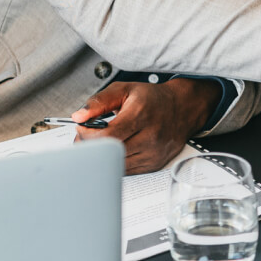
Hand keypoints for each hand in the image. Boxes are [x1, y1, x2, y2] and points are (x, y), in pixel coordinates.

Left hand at [71, 79, 219, 174]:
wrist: (181, 109)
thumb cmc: (152, 99)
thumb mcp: (124, 90)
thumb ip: (99, 101)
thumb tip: (79, 116)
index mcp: (141, 116)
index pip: (107, 136)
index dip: (88, 135)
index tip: (82, 128)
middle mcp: (150, 137)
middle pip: (111, 152)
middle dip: (91, 147)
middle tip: (85, 138)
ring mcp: (153, 154)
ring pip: (117, 164)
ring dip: (102, 156)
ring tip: (100, 143)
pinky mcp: (154, 165)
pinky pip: (127, 170)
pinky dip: (116, 162)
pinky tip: (115, 149)